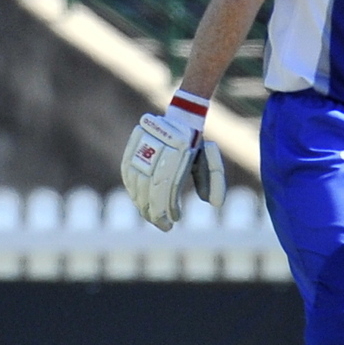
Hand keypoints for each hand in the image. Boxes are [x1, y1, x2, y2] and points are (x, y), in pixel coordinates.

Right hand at [120, 107, 226, 232]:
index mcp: (180, 148)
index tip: (175, 220)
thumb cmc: (198, 146)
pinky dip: (132, 189)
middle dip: (154, 210)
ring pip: (137, 180)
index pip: (168, 185)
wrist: (182, 119)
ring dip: (142, 202)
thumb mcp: (210, 160)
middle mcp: (160, 145)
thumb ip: (215, 180)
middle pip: (150, 186)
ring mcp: (144, 143)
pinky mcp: (133, 145)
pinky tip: (138, 202)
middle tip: (163, 226)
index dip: (168, 206)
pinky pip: (128, 171)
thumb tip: (216, 204)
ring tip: (151, 217)